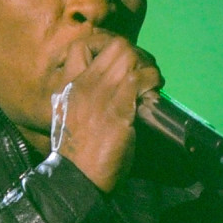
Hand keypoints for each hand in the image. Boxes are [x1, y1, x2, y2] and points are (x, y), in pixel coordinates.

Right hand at [49, 30, 163, 192]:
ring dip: (147, 66)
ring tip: (152, 82)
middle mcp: (82, 83)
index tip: (118, 61)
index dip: (105, 45)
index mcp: (68, 85)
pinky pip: (141, 78)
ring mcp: (100, 92)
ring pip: (130, 55)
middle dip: (136, 53)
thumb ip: (82, 99)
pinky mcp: (118, 107)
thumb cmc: (76, 155)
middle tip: (143, 71)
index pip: (81, 45)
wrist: (75, 177)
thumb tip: (109, 92)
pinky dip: (153, 81)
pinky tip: (154, 95)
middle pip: (115, 45)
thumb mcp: (69, 117)